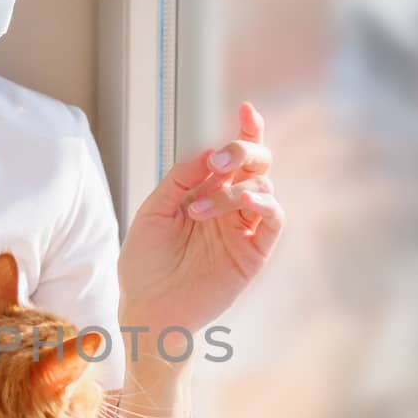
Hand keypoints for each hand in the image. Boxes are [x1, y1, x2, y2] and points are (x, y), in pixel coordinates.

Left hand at [117, 101, 283, 334]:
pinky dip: (264, 205)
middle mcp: (230, 207)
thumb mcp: (154, 210)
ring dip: (232, 190)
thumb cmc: (144, 263)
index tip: (246, 110)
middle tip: (221, 159)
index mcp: (206, 192)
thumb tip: (212, 150)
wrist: (146, 308)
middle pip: (257, 165)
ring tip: (197, 210)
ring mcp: (243, 229)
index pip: (234, 157)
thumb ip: (181, 178)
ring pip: (262, 188)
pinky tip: (246, 203)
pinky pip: (272, 220)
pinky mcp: (253, 253)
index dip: (246, 131)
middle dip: (245, 151)